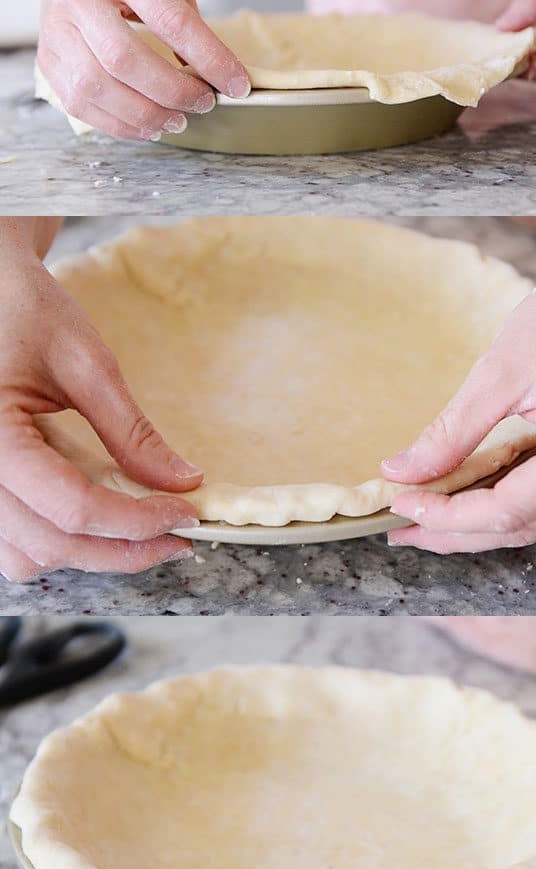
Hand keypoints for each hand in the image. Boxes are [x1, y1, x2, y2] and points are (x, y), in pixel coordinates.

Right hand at [0, 227, 202, 582]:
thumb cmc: (24, 310)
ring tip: (140, 533)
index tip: (185, 515)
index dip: (135, 522)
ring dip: (87, 555)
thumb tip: (183, 482)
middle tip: (178, 537)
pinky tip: (98, 522)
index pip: (71, 507)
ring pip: (26, 558)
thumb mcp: (86, 365)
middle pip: (52, 544)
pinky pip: (11, 543)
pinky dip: (56, 544)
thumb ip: (131, 432)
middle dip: (123, 549)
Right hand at [37, 0, 250, 140]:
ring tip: (177, 119)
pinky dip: (119, 124)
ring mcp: (54, 28)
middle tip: (204, 103)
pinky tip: (147, 126)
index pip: (170, 20)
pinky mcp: (47, 59)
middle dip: (173, 91)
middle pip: (126, 59)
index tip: (237, 84)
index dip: (210, 59)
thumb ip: (188, 17)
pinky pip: (80, 104)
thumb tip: (207, 74)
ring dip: (145, 114)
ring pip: (98, 87)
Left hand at [382, 249, 535, 552]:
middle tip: (400, 528)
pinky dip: (504, 510)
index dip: (447, 516)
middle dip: (455, 533)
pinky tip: (463, 503)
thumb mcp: (501, 372)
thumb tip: (400, 471)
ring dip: (477, 528)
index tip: (400, 503)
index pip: (506, 510)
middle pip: (520, 528)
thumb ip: (452, 431)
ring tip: (423, 520)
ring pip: (534, 524)